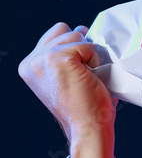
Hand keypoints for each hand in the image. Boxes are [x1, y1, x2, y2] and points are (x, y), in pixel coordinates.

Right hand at [19, 23, 116, 157]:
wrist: (88, 127)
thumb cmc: (86, 107)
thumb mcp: (68, 77)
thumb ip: (67, 56)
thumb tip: (82, 30)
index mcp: (30, 66)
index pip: (54, 35)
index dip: (74, 45)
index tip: (81, 66)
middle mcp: (31, 61)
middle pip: (64, 30)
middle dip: (82, 47)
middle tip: (87, 73)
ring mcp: (42, 58)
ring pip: (76, 35)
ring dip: (90, 54)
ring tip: (88, 76)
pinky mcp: (58, 58)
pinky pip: (87, 44)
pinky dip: (95, 59)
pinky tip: (91, 77)